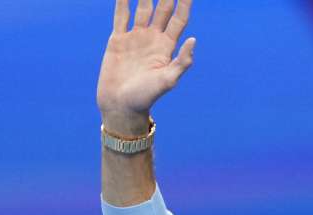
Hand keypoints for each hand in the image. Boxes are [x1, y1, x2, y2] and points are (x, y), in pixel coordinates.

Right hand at [97, 0, 195, 132]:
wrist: (121, 105)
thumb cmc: (146, 97)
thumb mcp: (168, 80)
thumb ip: (182, 61)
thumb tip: (193, 39)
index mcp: (167, 47)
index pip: (179, 19)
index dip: (184, 4)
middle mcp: (153, 39)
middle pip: (162, 9)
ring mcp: (135, 38)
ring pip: (142, 8)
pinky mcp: (118, 39)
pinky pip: (120, 15)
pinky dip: (122, 2)